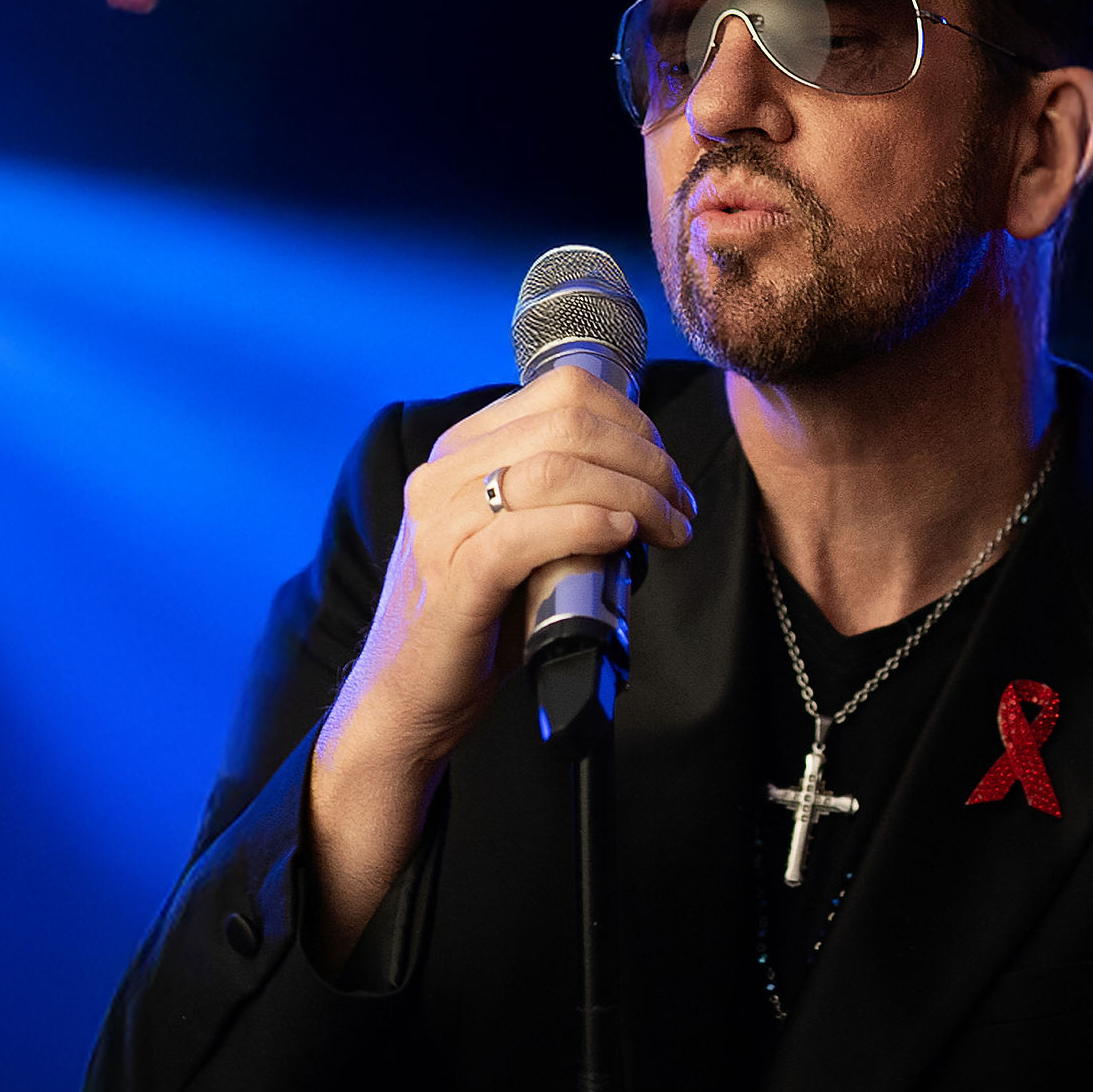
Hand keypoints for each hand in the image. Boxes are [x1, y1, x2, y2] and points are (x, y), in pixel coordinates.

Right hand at [306, 371, 693, 966]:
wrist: (412, 699)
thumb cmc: (478, 623)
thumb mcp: (518, 539)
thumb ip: (560, 497)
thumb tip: (646, 479)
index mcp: (459, 451)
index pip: (562, 392)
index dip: (634, 421)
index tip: (666, 470)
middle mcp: (442, 476)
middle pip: (567, 423)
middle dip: (646, 459)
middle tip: (681, 504)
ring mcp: (441, 525)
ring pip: (555, 470)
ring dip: (634, 493)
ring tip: (670, 528)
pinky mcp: (453, 578)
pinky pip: (526, 533)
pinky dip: (587, 524)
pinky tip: (625, 535)